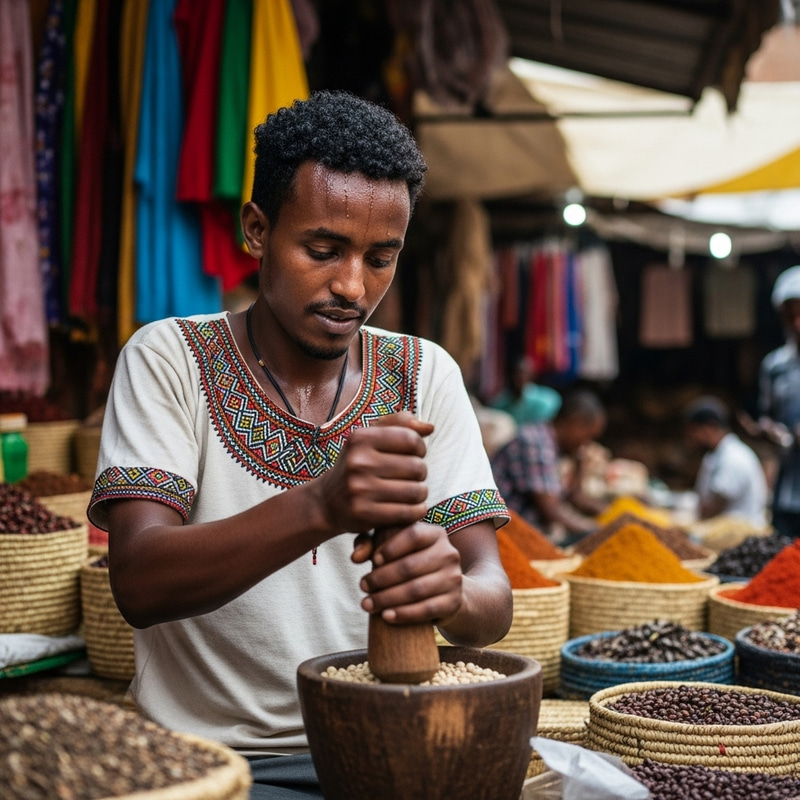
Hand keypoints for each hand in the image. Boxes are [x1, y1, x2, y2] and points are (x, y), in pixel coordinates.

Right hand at [312, 412, 434, 536]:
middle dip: (421, 472)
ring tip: (412, 492)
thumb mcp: (370, 437)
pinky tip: (411, 507)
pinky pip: (408, 512)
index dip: (420, 447)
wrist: (327, 501)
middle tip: (412, 477)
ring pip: (416, 491)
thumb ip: (400, 423)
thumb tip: (430, 427)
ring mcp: (360, 489)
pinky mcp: (364, 514)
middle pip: (417, 467)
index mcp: (360, 438)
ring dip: (420, 493)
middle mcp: (358, 462)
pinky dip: (416, 510)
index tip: (415, 454)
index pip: (411, 439)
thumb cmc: (356, 465)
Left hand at [353, 521, 463, 625]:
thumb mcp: (393, 547)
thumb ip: (370, 543)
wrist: (445, 591)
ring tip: (368, 604)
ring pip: (416, 590)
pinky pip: (427, 609)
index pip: (413, 535)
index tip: (373, 561)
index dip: (391, 548)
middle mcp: (449, 553)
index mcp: (435, 534)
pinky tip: (386, 616)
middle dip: (381, 578)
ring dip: (388, 598)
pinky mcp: (453, 601)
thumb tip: (355, 557)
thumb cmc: (411, 563)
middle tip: (363, 586)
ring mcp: (454, 578)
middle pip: (410, 566)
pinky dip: (404, 614)